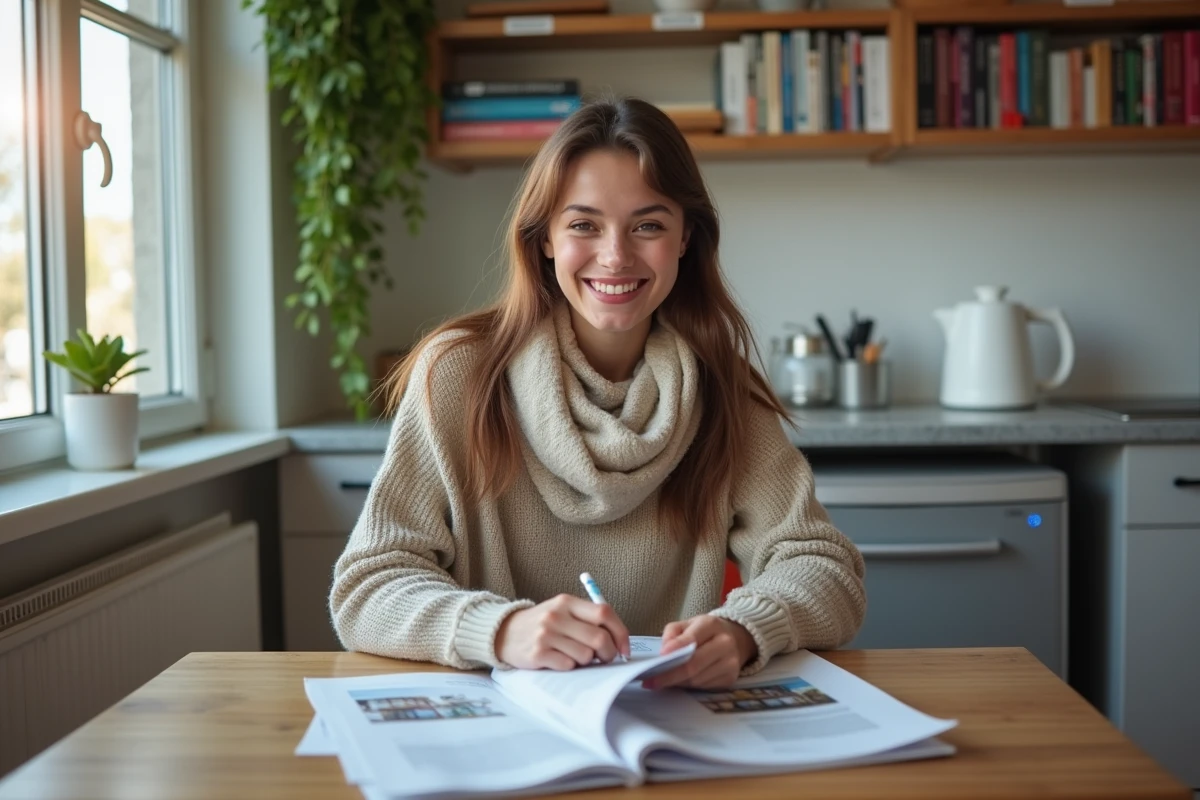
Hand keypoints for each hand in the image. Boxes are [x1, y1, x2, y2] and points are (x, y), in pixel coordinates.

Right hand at [495, 594, 630, 670]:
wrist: (504, 633)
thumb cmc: (541, 624)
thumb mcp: (562, 611)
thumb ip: (587, 619)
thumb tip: (618, 640)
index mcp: (567, 602)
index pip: (605, 613)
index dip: (620, 633)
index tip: (624, 649)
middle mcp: (557, 616)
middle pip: (599, 638)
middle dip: (608, 653)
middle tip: (604, 658)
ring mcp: (546, 635)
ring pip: (585, 656)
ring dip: (586, 661)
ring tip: (574, 656)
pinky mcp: (538, 654)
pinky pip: (568, 666)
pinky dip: (569, 667)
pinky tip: (559, 660)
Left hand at [643, 615, 756, 690]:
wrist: (736, 638)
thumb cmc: (705, 631)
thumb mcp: (688, 624)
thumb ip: (672, 633)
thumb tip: (664, 652)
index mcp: (711, 624)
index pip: (692, 639)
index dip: (675, 649)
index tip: (659, 658)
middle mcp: (725, 643)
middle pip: (694, 665)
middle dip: (670, 675)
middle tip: (650, 681)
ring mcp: (730, 663)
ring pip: (697, 679)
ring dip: (677, 682)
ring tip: (661, 681)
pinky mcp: (731, 679)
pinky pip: (704, 687)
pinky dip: (689, 686)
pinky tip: (680, 682)